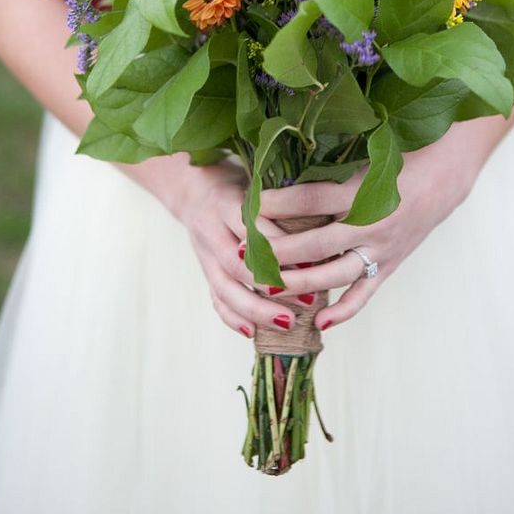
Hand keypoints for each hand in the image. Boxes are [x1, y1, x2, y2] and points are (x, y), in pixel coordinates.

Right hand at [174, 157, 315, 339]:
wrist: (190, 186)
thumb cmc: (237, 182)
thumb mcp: (256, 181)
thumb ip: (280, 200)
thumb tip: (323, 222)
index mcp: (226, 202)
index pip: (252, 228)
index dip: (280, 247)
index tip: (312, 262)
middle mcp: (210, 229)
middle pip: (237, 265)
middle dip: (273, 286)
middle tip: (309, 301)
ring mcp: (203, 252)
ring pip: (224, 288)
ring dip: (256, 309)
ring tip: (288, 323)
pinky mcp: (203, 268)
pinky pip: (215, 297)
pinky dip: (232, 317)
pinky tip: (252, 332)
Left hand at [260, 136, 479, 329]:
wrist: (445, 172)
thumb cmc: (399, 154)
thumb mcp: (364, 151)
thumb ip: (328, 162)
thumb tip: (281, 163)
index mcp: (361, 191)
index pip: (308, 200)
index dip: (275, 204)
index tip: (246, 203)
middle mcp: (370, 224)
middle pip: (314, 245)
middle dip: (275, 252)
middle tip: (243, 254)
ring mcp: (381, 249)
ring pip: (333, 276)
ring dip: (298, 284)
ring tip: (266, 287)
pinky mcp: (390, 265)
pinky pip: (364, 294)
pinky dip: (343, 312)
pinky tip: (319, 323)